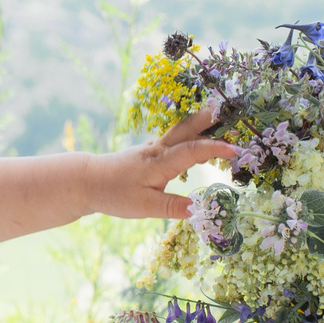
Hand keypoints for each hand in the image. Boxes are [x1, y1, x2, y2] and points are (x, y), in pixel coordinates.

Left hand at [83, 114, 239, 222]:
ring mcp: (155, 148)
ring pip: (183, 131)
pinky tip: (202, 140)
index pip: (192, 151)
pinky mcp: (152, 152)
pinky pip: (177, 139)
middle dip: (212, 119)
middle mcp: (159, 149)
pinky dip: (193, 134)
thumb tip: (199, 209)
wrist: (87, 180)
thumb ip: (172, 207)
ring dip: (204, 124)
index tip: (236, 149)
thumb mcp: (143, 207)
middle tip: (235, 114)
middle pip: (189, 128)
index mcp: (160, 162)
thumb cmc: (114, 193)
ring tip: (227, 122)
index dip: (215, 149)